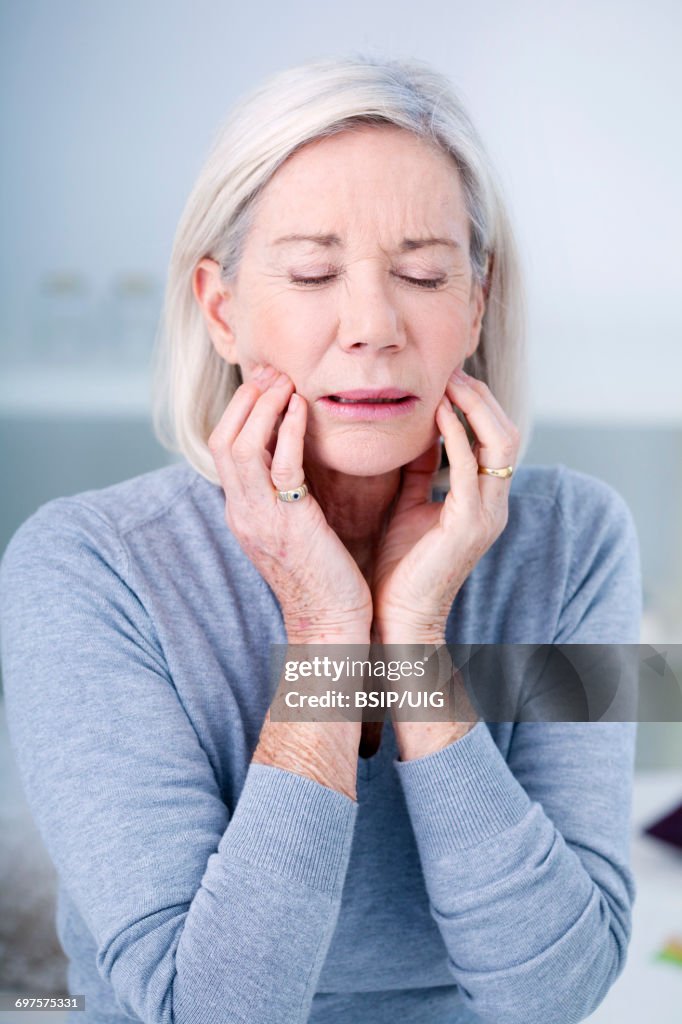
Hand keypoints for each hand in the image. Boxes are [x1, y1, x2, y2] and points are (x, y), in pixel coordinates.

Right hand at [208, 364, 372, 642]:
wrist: (331, 624)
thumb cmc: (324, 576)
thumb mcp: (296, 528)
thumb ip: (290, 492)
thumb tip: (301, 459)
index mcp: (243, 511)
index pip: (224, 447)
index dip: (242, 410)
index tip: (268, 383)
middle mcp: (242, 511)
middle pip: (222, 439)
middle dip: (246, 400)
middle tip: (272, 371)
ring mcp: (259, 518)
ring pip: (240, 447)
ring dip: (261, 407)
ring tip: (285, 380)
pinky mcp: (288, 523)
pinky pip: (279, 465)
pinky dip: (286, 430)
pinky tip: (302, 408)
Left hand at [372, 367, 519, 643]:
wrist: (398, 618)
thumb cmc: (399, 567)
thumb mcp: (409, 505)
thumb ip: (418, 471)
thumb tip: (415, 432)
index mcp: (481, 500)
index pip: (493, 437)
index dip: (476, 403)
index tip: (446, 375)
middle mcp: (492, 504)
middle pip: (506, 432)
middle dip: (481, 396)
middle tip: (450, 368)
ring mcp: (486, 514)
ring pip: (500, 443)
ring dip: (475, 406)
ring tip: (448, 380)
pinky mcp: (469, 525)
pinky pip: (471, 467)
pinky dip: (459, 434)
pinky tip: (439, 412)